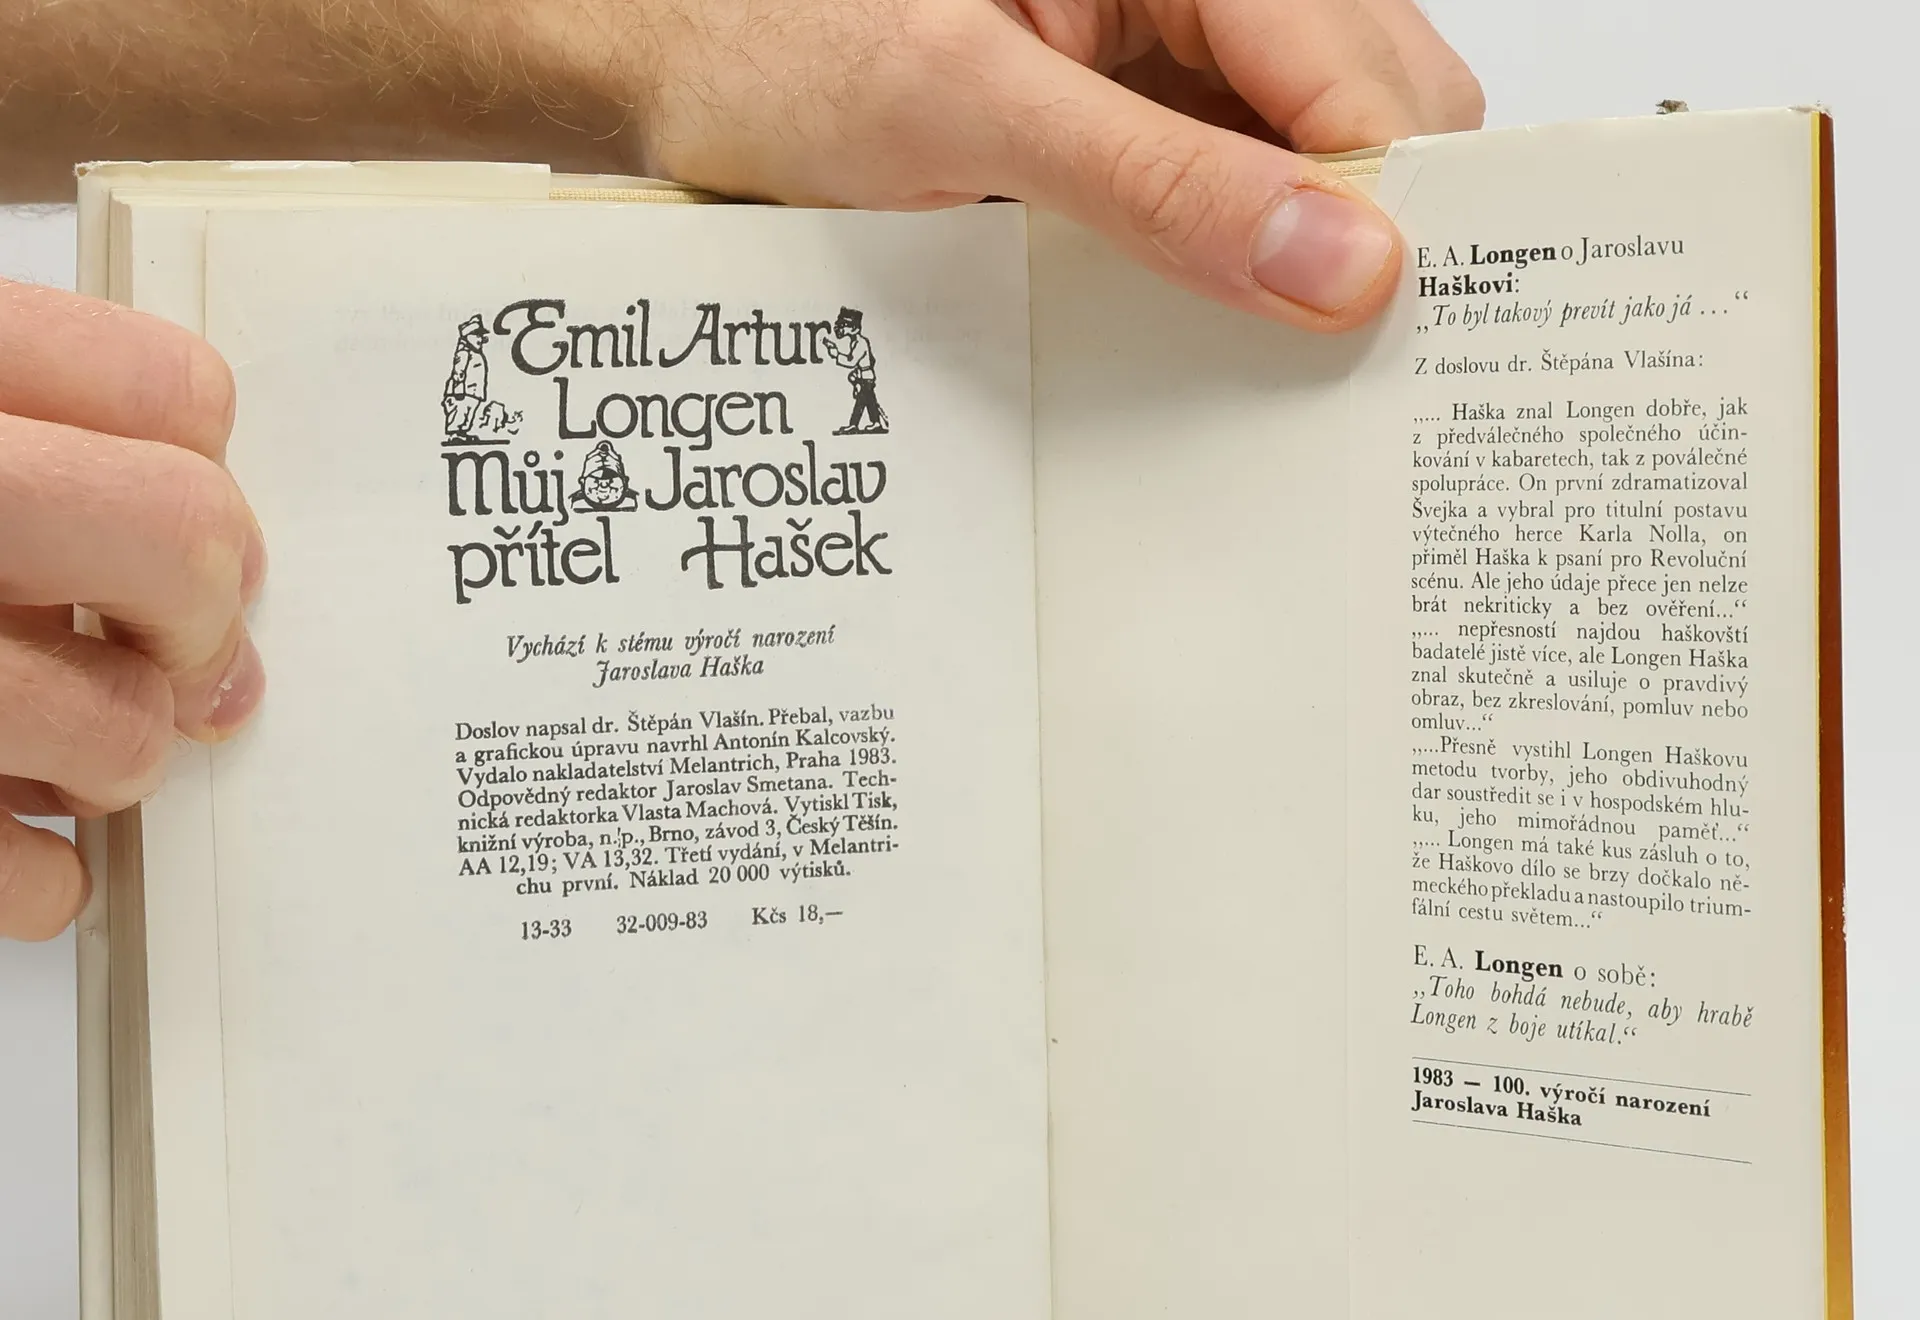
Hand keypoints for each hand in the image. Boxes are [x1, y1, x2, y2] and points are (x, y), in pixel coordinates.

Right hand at [0, 280, 264, 939]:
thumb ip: (54, 457)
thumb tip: (223, 595)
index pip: (174, 395)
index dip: (211, 473)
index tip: (191, 528)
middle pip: (181, 538)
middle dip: (201, 619)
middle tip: (169, 649)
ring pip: (122, 734)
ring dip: (113, 755)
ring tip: (42, 736)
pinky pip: (42, 879)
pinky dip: (44, 872)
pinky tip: (2, 821)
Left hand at [627, 0, 1481, 327]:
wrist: (681, 62)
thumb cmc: (785, 43)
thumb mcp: (972, 111)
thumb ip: (1158, 185)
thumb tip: (1337, 260)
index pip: (1361, 61)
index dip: (1384, 195)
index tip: (1379, 327)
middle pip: (1366, 101)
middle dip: (1360, 224)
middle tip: (1327, 355)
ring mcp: (1172, 46)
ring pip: (1311, 151)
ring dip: (1300, 253)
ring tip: (1267, 351)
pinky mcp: (1136, 111)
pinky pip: (1235, 182)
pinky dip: (1237, 259)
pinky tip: (1208, 321)